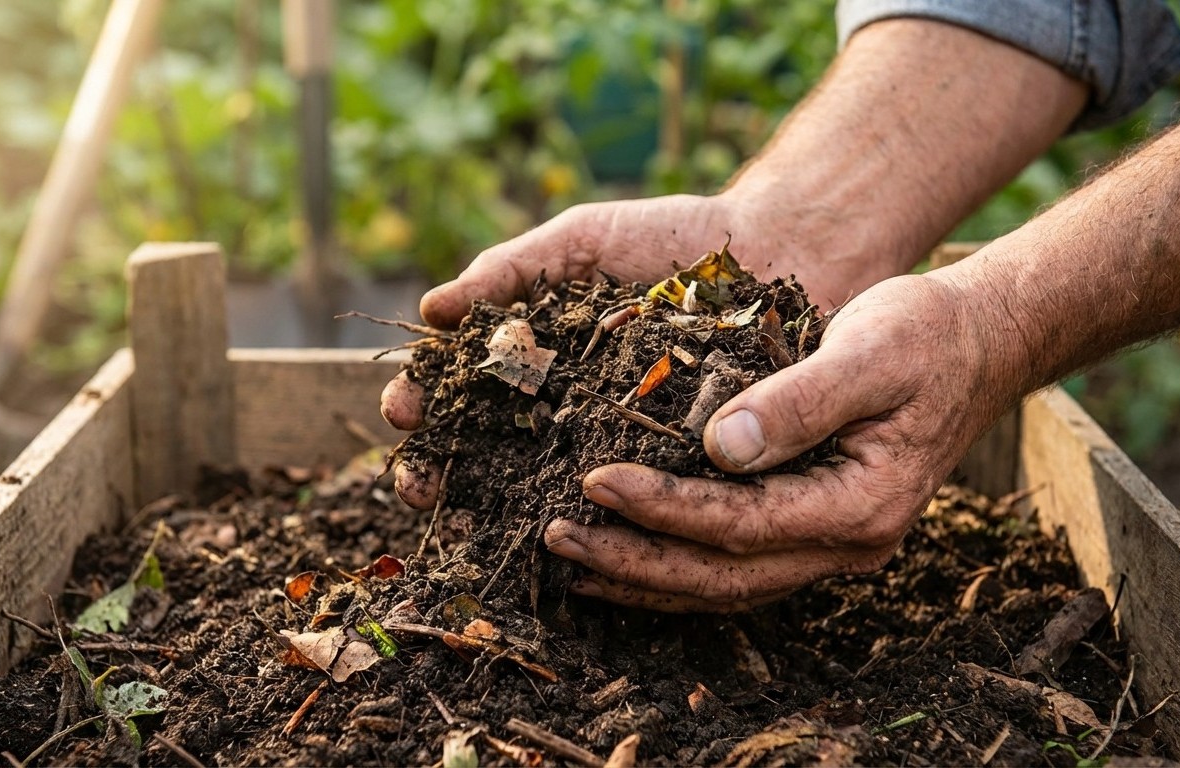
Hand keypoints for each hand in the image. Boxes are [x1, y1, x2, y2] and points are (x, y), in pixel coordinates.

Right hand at [381, 192, 877, 508]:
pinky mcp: (667, 466)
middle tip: (418, 485)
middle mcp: (564, 406)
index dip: (424, 401)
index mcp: (534, 353)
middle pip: (486, 448)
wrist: (775, 251)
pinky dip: (586, 517)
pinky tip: (553, 532)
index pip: (460, 386)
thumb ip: (510, 269)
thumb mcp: (582, 240)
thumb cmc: (671, 238)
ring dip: (497, 507)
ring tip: (467, 519)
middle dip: (443, 469)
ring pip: (543, 485)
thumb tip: (430, 310)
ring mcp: (613, 440)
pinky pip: (623, 498)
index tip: (403, 410)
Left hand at [541, 272, 1021, 611]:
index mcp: (859, 505)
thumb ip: (800, 402)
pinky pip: (735, 565)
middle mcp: (846, 543)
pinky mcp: (813, 528)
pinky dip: (675, 565)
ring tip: (572, 561)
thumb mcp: (870, 352)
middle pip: (721, 574)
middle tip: (556, 537)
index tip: (593, 480)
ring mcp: (832, 545)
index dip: (661, 508)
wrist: (977, 344)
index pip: (739, 523)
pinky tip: (626, 554)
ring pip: (725, 585)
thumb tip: (720, 447)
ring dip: (646, 576)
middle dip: (634, 560)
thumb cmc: (925, 336)